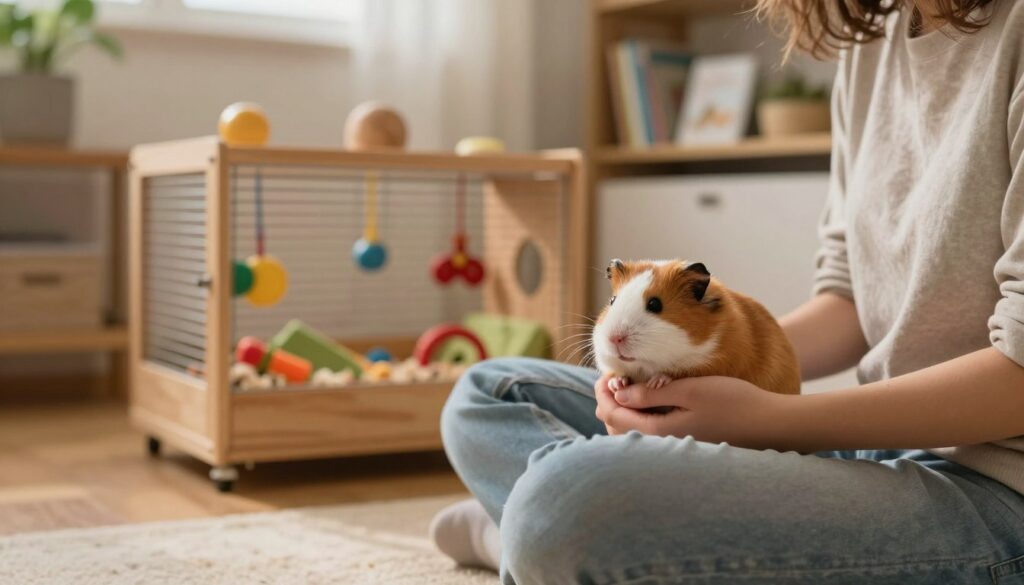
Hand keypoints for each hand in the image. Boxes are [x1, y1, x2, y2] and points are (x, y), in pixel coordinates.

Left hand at [594, 374, 796, 448]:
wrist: (770, 425)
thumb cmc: (733, 402)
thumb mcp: (690, 390)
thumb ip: (651, 393)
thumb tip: (618, 394)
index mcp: (658, 433)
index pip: (613, 416)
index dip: (603, 393)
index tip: (606, 374)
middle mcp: (661, 448)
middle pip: (617, 429)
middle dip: (609, 403)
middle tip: (612, 380)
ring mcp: (672, 451)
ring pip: (632, 436)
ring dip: (624, 413)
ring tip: (627, 389)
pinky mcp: (683, 448)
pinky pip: (649, 437)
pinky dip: (639, 420)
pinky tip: (648, 403)